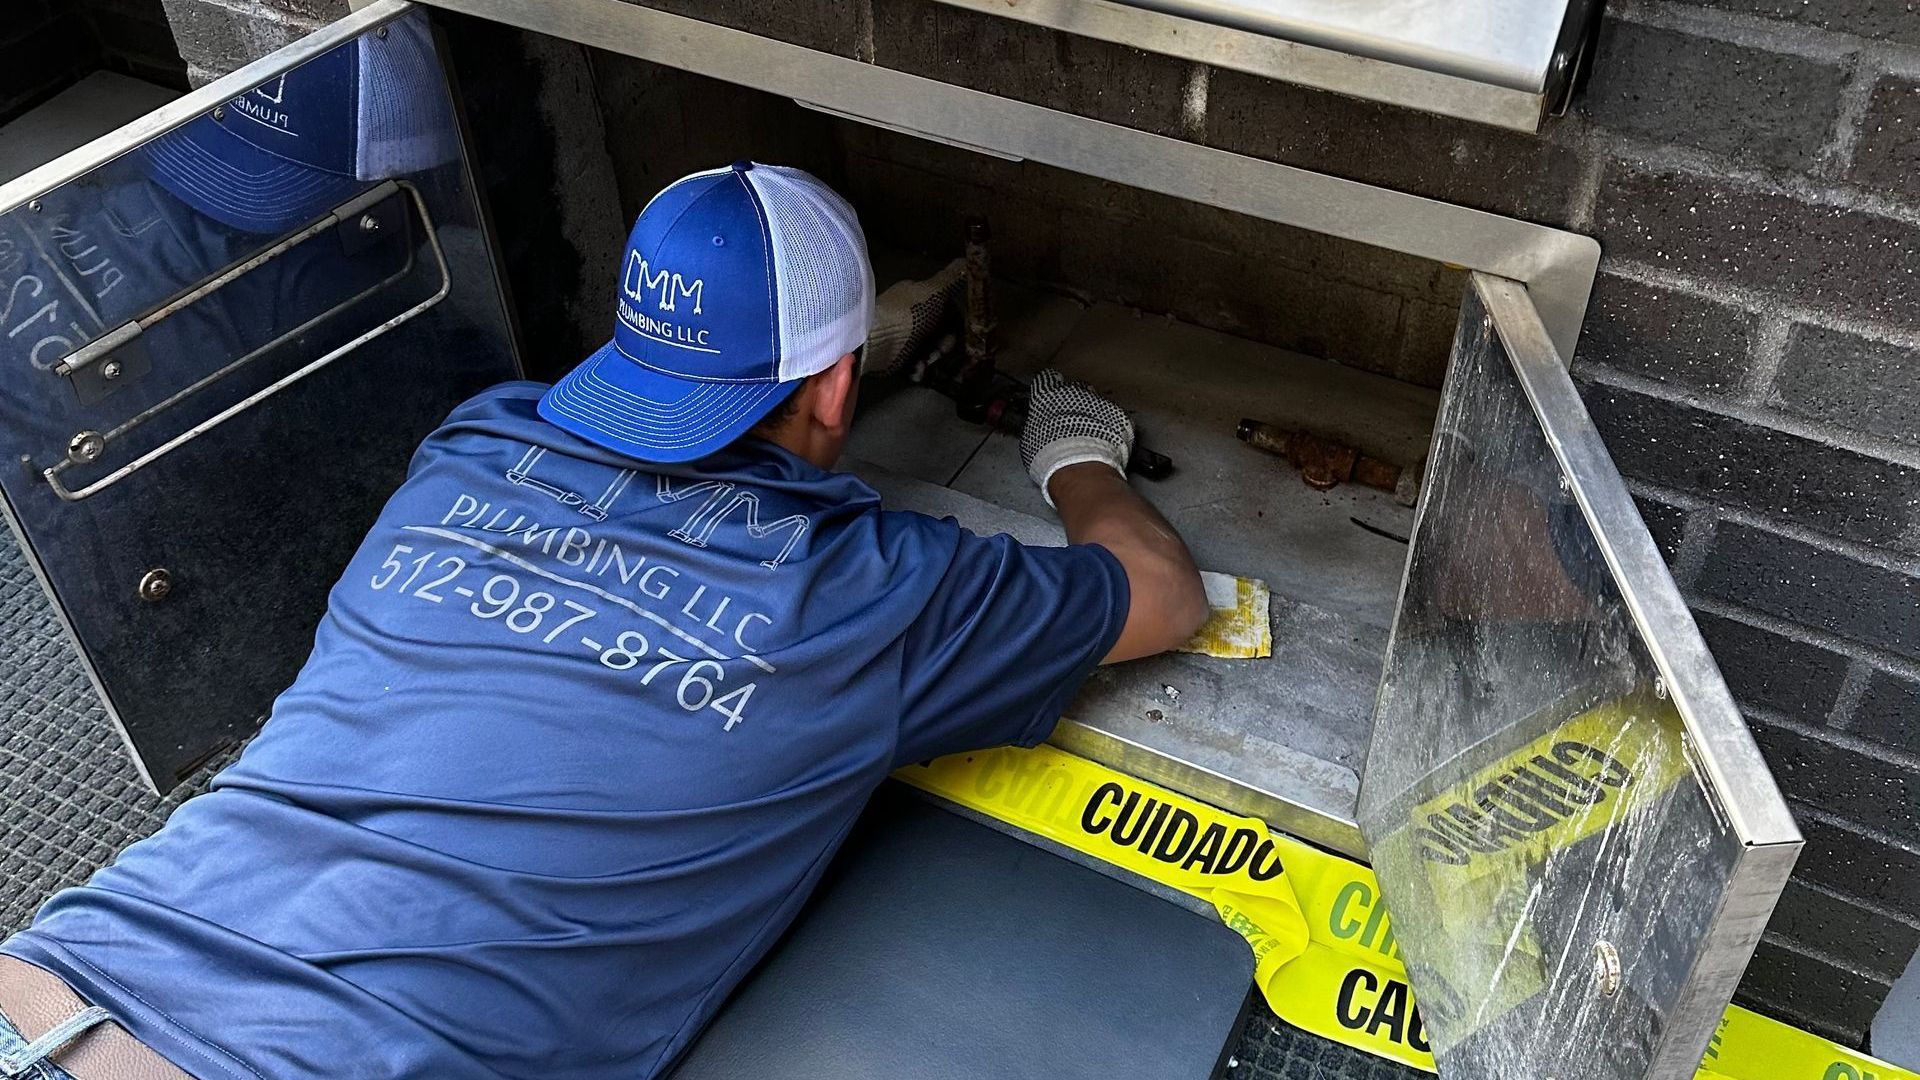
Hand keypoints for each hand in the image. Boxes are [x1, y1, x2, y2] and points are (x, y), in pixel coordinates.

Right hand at [1020, 369, 1133, 507]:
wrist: (1081, 468)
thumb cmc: (1050, 458)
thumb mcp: (1032, 441)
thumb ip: (1038, 424)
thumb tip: (1040, 426)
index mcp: (1047, 395)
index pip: (1047, 379)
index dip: (1049, 386)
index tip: (1050, 394)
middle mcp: (1074, 391)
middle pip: (1076, 387)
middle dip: (1075, 400)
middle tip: (1073, 421)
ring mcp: (1098, 401)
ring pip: (1097, 401)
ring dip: (1094, 414)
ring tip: (1091, 435)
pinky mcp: (1118, 415)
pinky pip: (1115, 417)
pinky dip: (1112, 427)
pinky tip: (1106, 443)